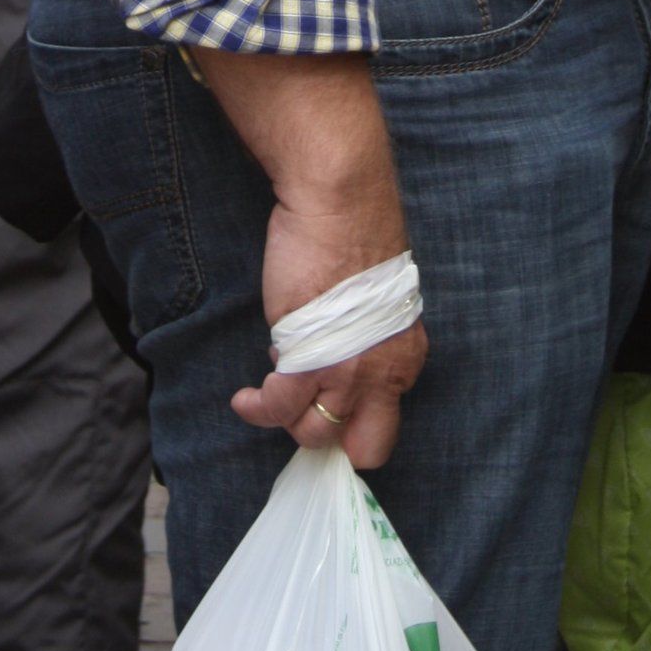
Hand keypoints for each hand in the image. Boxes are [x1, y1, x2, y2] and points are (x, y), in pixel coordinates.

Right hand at [231, 195, 427, 468]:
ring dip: (286, 420)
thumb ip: (362, 343)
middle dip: (328, 438)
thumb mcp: (376, 305)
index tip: (326, 408)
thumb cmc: (354, 237)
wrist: (340, 204)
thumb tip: (324, 367)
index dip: (351, 426)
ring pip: (313, 432)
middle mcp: (384, 375)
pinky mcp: (306, 357)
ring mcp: (348, 371)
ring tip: (266, 398)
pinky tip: (245, 399)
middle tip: (300, 410)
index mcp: (405, 359)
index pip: (385, 428)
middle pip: (362, 446)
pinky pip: (277, 406)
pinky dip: (257, 408)